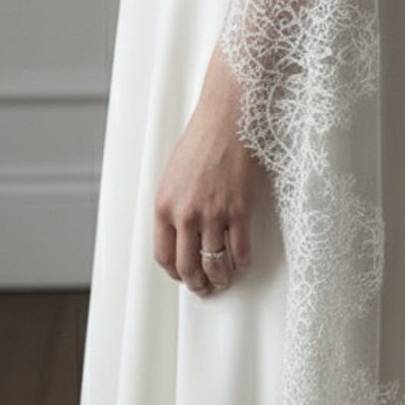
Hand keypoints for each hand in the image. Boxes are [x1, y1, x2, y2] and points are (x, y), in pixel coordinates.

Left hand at [153, 43, 264, 295]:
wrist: (226, 116)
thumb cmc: (201, 140)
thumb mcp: (174, 174)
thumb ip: (174, 206)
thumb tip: (182, 236)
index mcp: (164, 205)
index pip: (163, 256)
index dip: (175, 273)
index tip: (184, 275)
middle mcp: (185, 214)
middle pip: (188, 268)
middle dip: (197, 284)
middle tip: (206, 288)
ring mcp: (213, 213)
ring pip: (215, 265)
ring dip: (221, 278)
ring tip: (225, 279)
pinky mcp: (239, 209)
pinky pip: (240, 250)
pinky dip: (242, 263)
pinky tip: (242, 262)